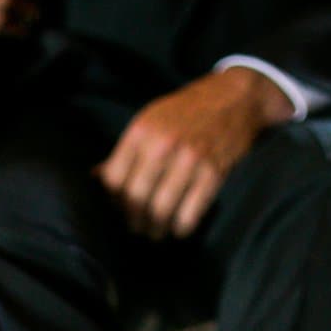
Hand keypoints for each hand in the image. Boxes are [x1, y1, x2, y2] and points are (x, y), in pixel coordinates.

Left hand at [97, 67, 293, 239]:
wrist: (235, 98)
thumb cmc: (186, 112)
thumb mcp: (150, 120)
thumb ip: (125, 150)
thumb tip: (95, 179)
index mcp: (141, 131)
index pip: (114, 180)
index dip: (114, 201)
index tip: (120, 209)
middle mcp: (162, 145)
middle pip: (135, 199)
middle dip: (134, 221)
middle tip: (138, 228)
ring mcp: (189, 160)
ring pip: (160, 211)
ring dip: (156, 230)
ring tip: (156, 232)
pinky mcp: (213, 173)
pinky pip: (189, 214)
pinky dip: (181, 228)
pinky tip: (179, 228)